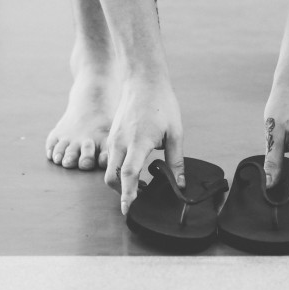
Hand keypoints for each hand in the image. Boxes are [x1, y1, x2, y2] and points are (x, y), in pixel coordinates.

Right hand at [103, 78, 184, 214]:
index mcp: (138, 142)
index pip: (128, 175)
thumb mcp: (175, 133)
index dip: (128, 195)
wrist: (144, 80)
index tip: (129, 209)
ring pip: (109, 168)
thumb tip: (180, 183)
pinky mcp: (113, 134)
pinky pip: (111, 158)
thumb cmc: (162, 104)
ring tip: (139, 185)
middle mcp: (120, 142)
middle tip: (137, 200)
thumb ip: (176, 161)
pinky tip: (135, 168)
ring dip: (119, 181)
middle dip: (120, 193)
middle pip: (111, 177)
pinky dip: (118, 169)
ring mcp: (114, 138)